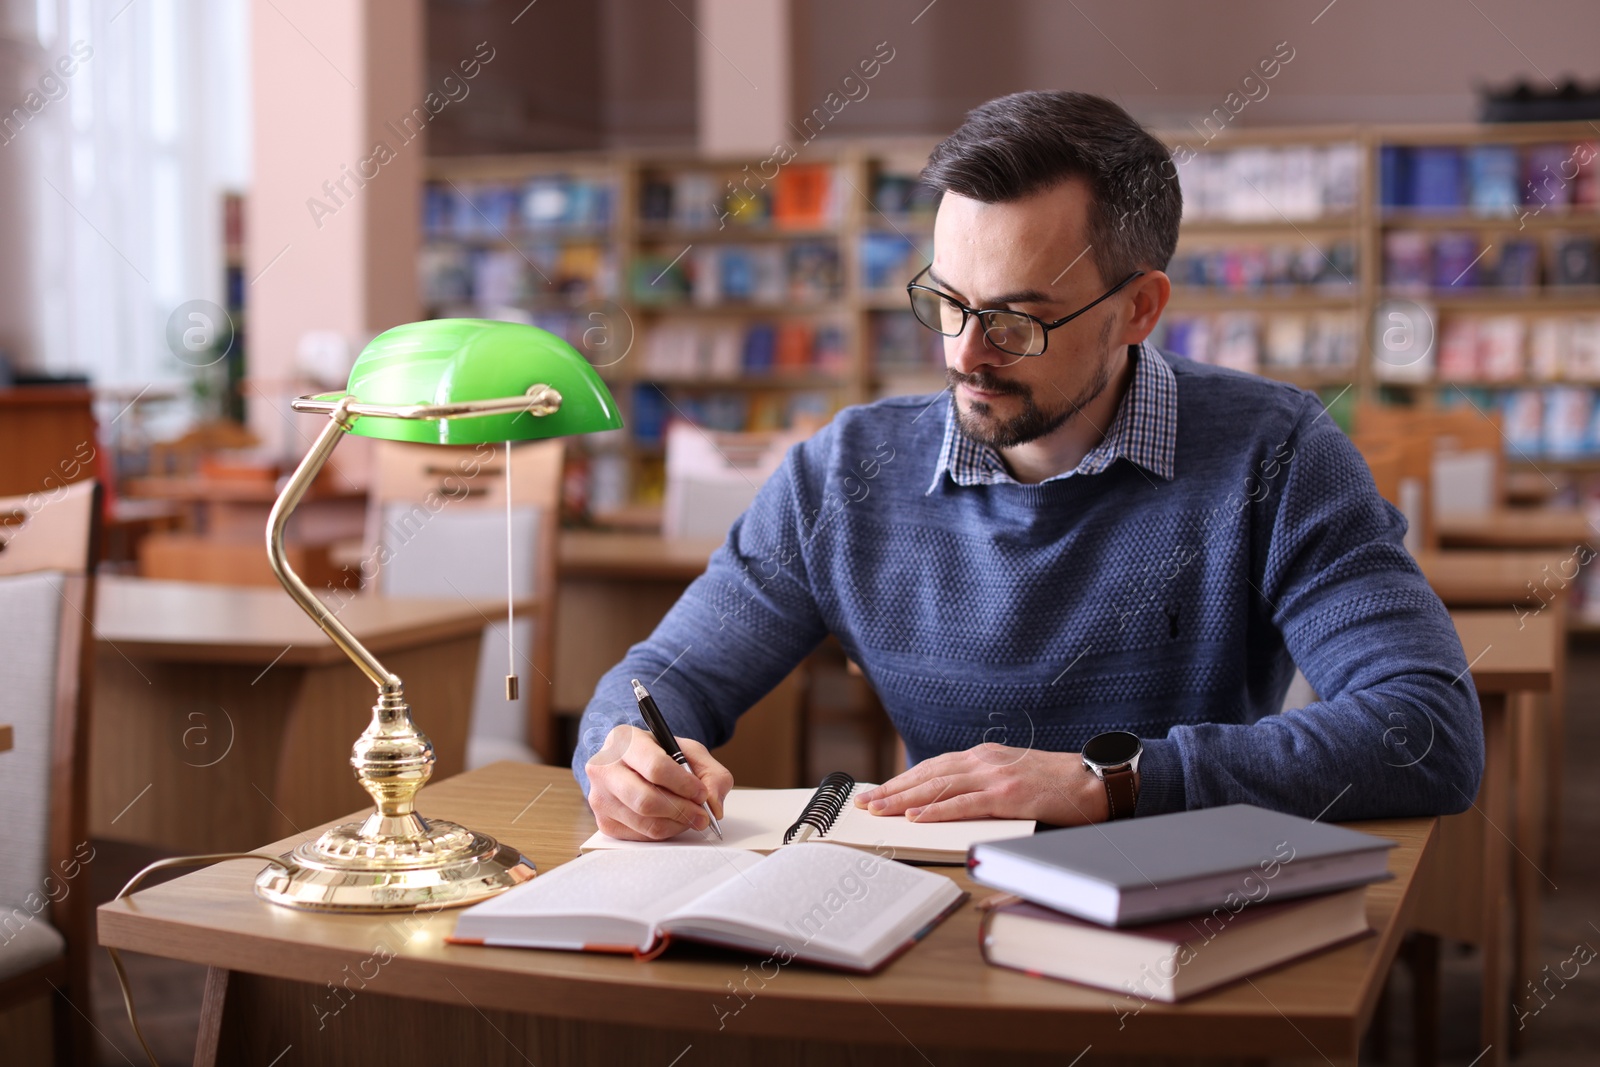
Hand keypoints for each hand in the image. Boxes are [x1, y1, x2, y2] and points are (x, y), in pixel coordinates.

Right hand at [585, 725, 733, 840]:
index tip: (701, 793)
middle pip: (645, 800)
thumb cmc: (661, 755)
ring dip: (676, 824)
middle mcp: (604, 767)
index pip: (655, 767)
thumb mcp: (690, 752)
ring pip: (644, 821)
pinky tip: (672, 821)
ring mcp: (599, 797)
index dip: (683, 784)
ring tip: (692, 818)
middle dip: (681, 810)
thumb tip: (713, 805)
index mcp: (624, 740)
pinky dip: (664, 832)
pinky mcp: (604, 821)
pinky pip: (640, 835)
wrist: (633, 765)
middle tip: (702, 815)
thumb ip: (711, 774)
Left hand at [853, 743, 1115, 824]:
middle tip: (864, 802)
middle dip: (893, 789)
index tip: (878, 791)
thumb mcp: (1014, 776)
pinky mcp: (1008, 795)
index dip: (903, 780)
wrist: (1096, 780)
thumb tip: (952, 802)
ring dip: (904, 799)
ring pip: (938, 787)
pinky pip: (964, 804)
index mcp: (984, 756)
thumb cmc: (1058, 784)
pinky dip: (937, 811)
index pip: (933, 767)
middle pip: (928, 775)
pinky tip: (915, 818)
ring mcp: (995, 776)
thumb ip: (985, 784)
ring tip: (878, 810)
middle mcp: (984, 761)